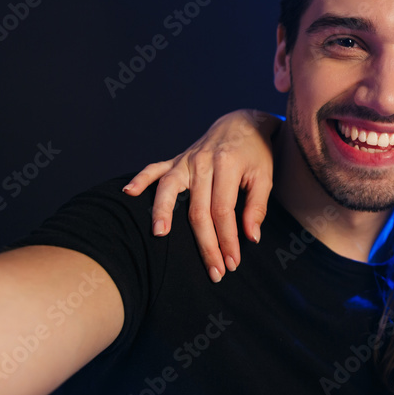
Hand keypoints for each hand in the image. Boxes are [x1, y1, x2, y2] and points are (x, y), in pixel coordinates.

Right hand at [123, 109, 280, 281]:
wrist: (242, 123)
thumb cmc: (256, 154)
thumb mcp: (264, 177)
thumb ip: (257, 206)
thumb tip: (250, 238)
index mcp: (227, 166)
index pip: (223, 211)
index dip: (227, 239)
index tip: (232, 262)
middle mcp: (203, 162)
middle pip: (198, 209)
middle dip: (206, 243)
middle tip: (214, 271)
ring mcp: (186, 160)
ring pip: (170, 188)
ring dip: (163, 211)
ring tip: (159, 234)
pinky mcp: (176, 159)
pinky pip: (154, 168)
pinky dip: (140, 179)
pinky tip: (128, 192)